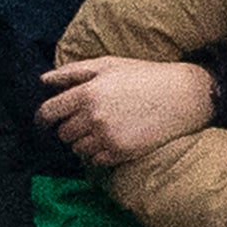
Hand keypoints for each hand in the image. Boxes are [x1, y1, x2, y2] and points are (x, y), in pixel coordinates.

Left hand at [37, 56, 216, 166]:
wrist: (183, 95)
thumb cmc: (145, 75)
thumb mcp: (108, 64)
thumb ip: (72, 72)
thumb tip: (44, 81)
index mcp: (87, 93)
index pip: (49, 113)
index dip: (43, 119)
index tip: (45, 123)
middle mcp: (93, 117)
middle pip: (63, 133)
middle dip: (70, 128)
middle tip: (86, 122)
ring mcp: (107, 137)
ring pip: (78, 149)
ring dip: (84, 142)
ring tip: (103, 130)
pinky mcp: (121, 152)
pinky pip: (95, 161)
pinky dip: (99, 154)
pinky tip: (113, 140)